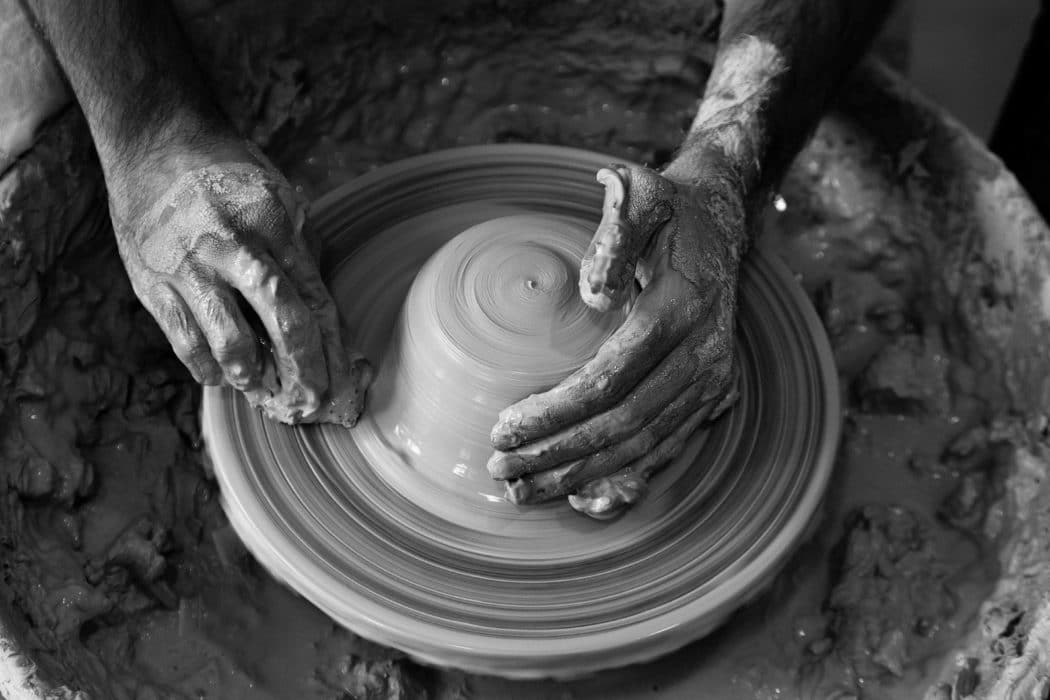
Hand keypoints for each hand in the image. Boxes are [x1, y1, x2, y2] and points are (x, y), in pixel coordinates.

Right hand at [107, 136, 370, 425]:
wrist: (156, 141)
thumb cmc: (230, 176)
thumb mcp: (281, 200)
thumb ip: (302, 254)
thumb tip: (326, 318)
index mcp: (277, 228)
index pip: (315, 300)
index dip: (333, 349)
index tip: (346, 384)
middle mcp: (237, 248)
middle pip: (282, 318)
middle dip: (304, 367)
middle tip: (313, 401)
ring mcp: (192, 266)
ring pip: (229, 336)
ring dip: (251, 373)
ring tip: (260, 387)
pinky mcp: (153, 280)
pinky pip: (183, 337)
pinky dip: (204, 365)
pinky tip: (218, 376)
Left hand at [487, 164, 743, 518]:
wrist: (720, 221)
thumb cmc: (666, 208)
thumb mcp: (639, 194)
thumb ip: (615, 236)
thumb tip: (594, 295)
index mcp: (678, 310)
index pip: (608, 381)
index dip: (554, 413)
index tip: (503, 427)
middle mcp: (702, 355)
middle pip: (622, 426)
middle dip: (557, 455)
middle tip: (501, 470)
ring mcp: (712, 381)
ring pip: (643, 447)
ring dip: (582, 475)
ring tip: (525, 491)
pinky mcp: (713, 394)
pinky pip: (668, 448)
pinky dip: (623, 477)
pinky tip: (580, 495)